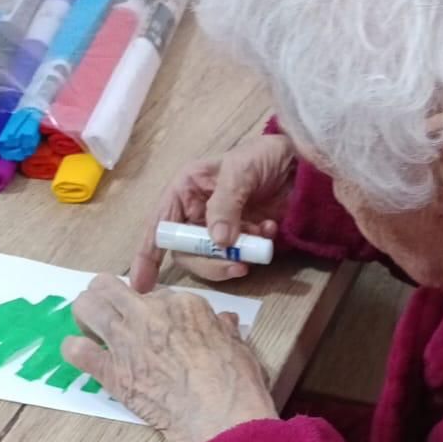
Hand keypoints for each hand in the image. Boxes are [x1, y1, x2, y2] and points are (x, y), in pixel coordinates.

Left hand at [63, 275, 277, 441]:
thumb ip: (223, 330)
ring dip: (86, 315)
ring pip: (86, 306)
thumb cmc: (235, 383)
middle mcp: (148, 314)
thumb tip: (224, 323)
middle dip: (107, 296)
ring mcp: (125, 341)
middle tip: (112, 315)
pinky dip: (75, 351)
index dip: (153, 307)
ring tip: (92, 329)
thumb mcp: (237, 347)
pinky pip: (76, 351)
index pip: (156, 293)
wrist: (217, 417)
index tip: (157, 323)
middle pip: (109, 286)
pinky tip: (82, 355)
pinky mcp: (111, 371)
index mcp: (182, 304)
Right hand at [131, 132, 296, 292]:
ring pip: (213, 260)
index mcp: (186, 190)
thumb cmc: (263, 156)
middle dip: (209, 263)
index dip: (148, 255)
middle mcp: (197, 212)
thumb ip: (225, 204)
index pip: (160, 226)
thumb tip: (217, 242)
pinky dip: (255, 252)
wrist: (301, 164)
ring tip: (258, 248)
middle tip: (237, 267)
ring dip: (235, 259)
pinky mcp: (242, 239)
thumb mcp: (240, 171)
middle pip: (187, 252)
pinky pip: (240, 257)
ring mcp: (220, 228)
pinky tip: (269, 232)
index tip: (141, 285)